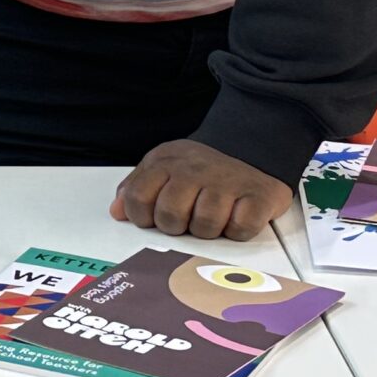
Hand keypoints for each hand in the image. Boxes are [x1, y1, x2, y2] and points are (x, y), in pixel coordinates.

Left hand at [111, 139, 293, 242]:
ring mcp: (227, 182)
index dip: (143, 217)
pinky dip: (238, 230)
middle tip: (188, 217)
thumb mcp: (162, 166)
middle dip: (177, 226)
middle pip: (170, 217)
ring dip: (209, 230)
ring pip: (205, 226)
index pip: (138, 199)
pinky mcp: (258, 196)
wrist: (252, 146)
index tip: (154, 218)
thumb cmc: (202, 166)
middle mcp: (195, 170)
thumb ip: (137, 188)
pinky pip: (240, 228)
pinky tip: (236, 216)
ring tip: (214, 214)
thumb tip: (118, 211)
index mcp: (166, 163)